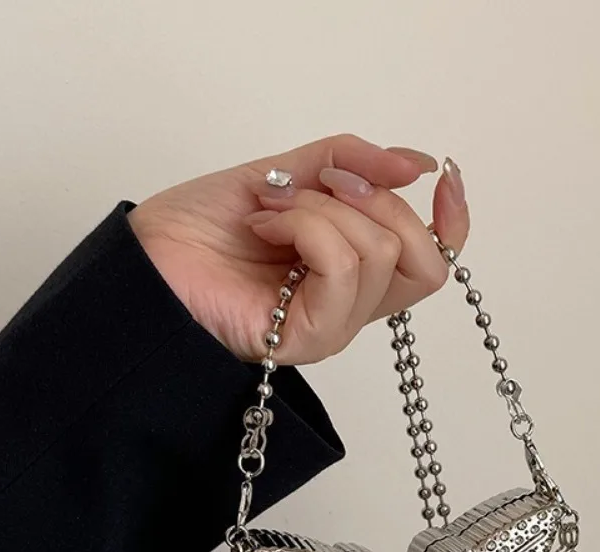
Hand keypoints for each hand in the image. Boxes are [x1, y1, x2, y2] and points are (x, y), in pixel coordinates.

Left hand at [128, 134, 469, 364]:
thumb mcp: (288, 173)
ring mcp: (334, 327)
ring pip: (376, 252)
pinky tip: (267, 230)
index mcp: (354, 273)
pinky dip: (305, 228)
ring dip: (319, 209)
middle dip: (375, 199)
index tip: (441, 173)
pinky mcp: (310, 339)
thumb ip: (350, 164)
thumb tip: (415, 163)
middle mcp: (352, 306)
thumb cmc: (204, 229)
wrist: (146, 261)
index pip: (433, 261)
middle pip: (420, 258)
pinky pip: (342, 267)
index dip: (452, 219)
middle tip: (319, 183)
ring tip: (271, 211)